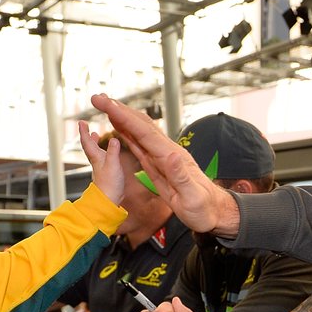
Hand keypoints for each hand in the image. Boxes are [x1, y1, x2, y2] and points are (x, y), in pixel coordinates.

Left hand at [80, 119, 123, 204]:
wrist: (109, 201)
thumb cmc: (110, 185)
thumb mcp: (113, 165)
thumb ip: (113, 152)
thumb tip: (113, 138)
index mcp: (96, 158)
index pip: (87, 142)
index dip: (84, 132)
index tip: (81, 122)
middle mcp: (96, 161)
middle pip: (89, 145)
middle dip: (87, 135)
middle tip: (85, 125)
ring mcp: (100, 167)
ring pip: (95, 151)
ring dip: (94, 142)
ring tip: (96, 134)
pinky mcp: (106, 172)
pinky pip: (102, 157)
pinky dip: (102, 150)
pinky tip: (107, 151)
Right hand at [91, 94, 239, 236]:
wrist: (213, 213)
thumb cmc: (204, 208)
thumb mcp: (193, 197)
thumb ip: (181, 177)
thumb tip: (171, 155)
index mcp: (171, 157)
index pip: (144, 133)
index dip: (125, 118)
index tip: (108, 105)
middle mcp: (166, 153)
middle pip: (140, 126)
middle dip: (119, 110)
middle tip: (98, 98)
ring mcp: (162, 158)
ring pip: (138, 132)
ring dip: (121, 117)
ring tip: (104, 105)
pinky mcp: (158, 166)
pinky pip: (140, 146)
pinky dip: (127, 134)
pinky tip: (119, 127)